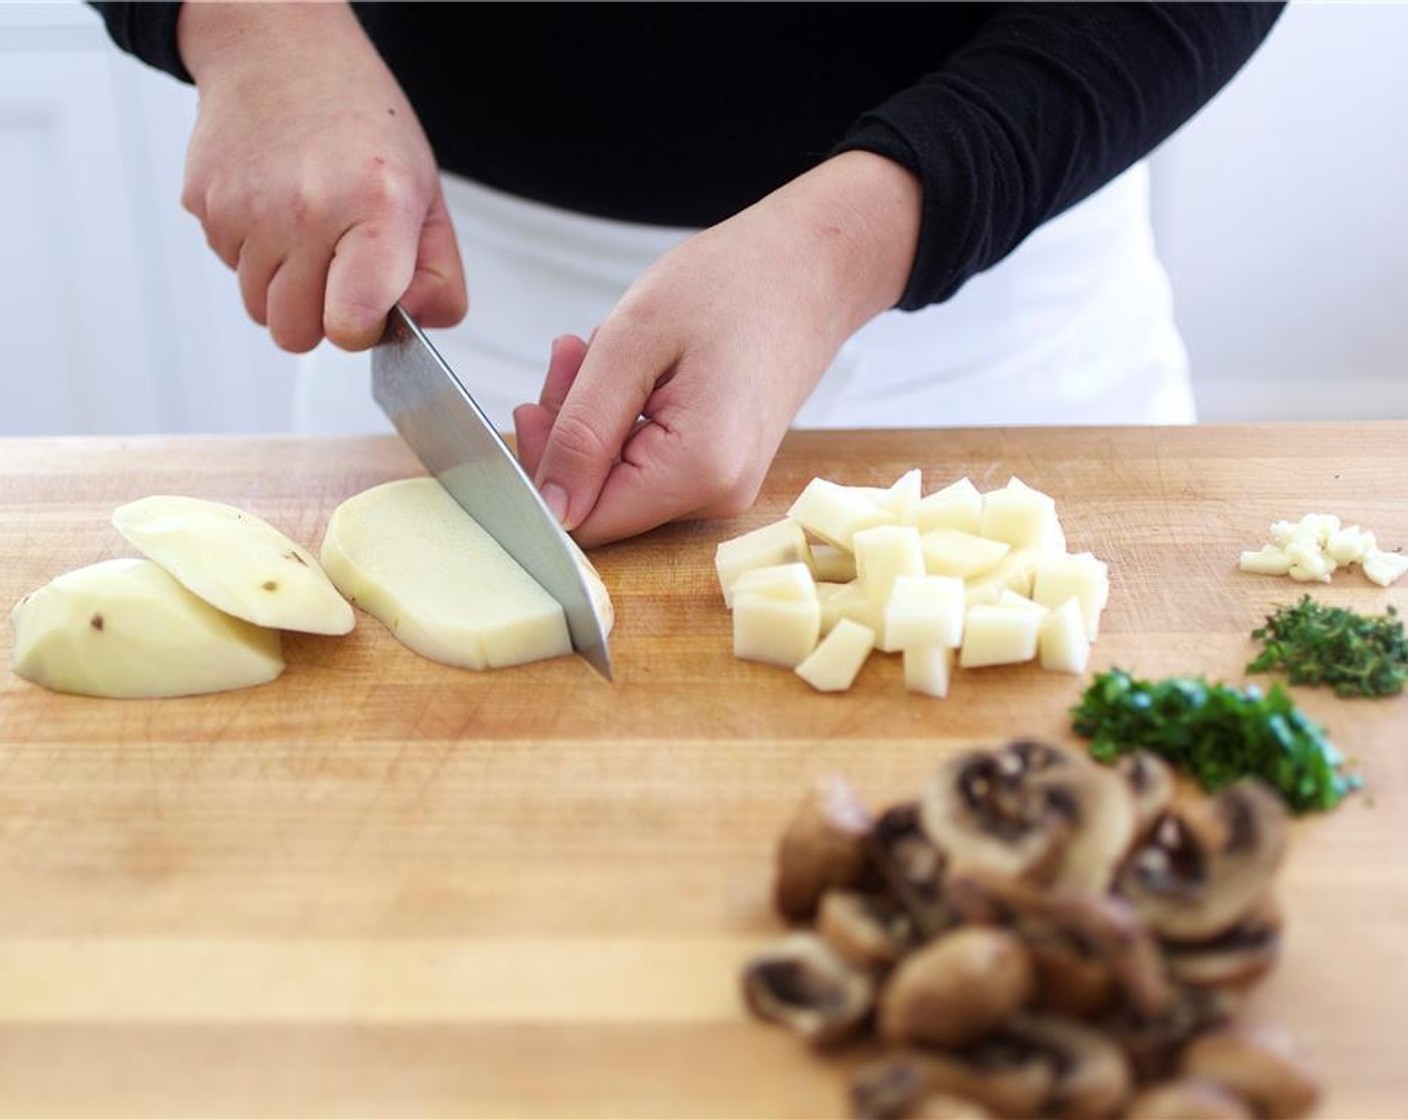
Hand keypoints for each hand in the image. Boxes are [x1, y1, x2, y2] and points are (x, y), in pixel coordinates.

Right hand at [177, 1, 465, 351]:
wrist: (282, 52)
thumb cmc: (363, 127)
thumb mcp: (427, 195)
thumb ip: (439, 275)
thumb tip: (417, 325)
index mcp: (373, 209)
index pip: (350, 325)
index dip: (361, 330)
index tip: (369, 306)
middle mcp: (304, 211)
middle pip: (296, 334)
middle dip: (320, 317)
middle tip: (339, 270)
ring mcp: (245, 208)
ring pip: (259, 309)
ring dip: (284, 288)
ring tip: (308, 234)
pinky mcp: (204, 204)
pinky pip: (230, 267)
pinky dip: (253, 254)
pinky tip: (274, 208)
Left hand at [513, 151, 920, 547]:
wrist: (810, 268)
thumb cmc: (732, 286)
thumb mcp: (631, 344)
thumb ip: (582, 431)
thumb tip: (550, 507)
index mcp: (697, 472)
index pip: (585, 520)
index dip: (544, 471)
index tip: (536, 402)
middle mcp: (716, 496)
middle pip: (600, 499)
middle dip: (568, 432)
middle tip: (567, 356)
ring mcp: (722, 486)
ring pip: (618, 477)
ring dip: (593, 416)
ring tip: (599, 348)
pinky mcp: (720, 469)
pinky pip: (646, 460)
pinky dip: (624, 416)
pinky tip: (631, 365)